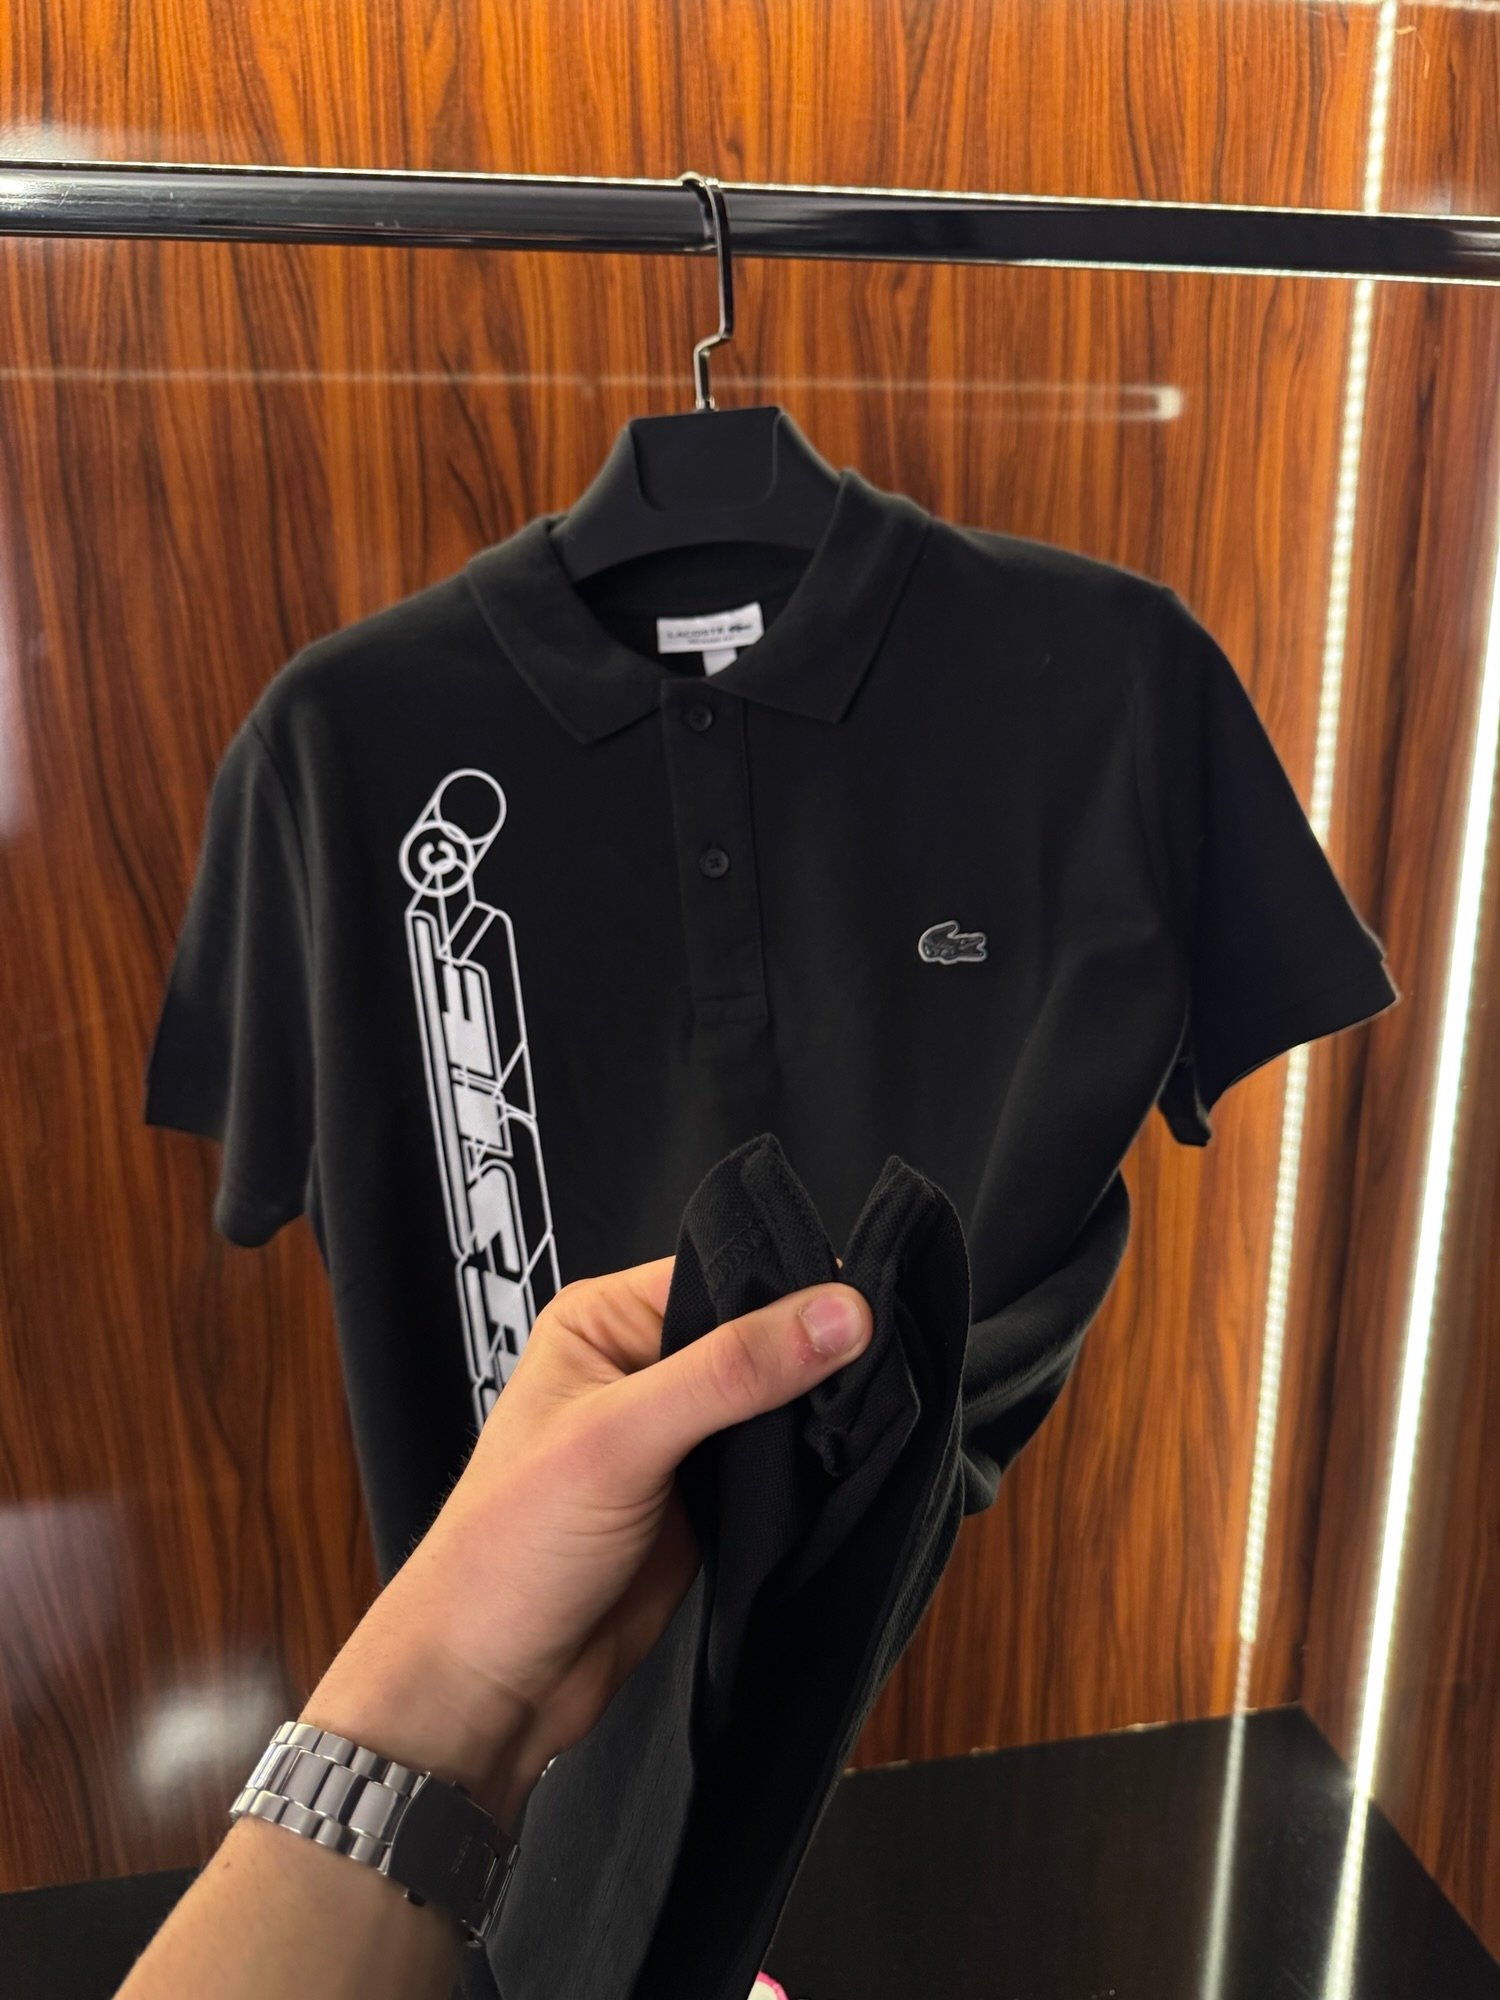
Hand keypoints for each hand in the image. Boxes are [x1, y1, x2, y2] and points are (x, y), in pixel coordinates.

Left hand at [302, 1260, 872, 1822]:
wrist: (493, 1688)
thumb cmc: (511, 1550)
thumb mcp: (621, 1439)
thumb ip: (732, 1372)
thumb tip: (837, 1313)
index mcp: (604, 1321)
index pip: (720, 1273)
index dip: (791, 1287)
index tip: (867, 1307)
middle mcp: (642, 1367)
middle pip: (756, 1336)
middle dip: (814, 1354)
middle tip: (885, 1368)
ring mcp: (677, 1438)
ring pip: (774, 1402)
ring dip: (817, 1414)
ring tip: (876, 1415)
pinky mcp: (706, 1501)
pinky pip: (776, 1466)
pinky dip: (809, 1469)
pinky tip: (849, 1465)